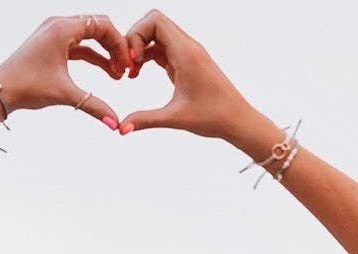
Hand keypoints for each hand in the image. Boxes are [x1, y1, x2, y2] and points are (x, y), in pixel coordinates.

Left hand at [0, 15, 130, 125]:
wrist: (0, 90)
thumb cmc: (27, 86)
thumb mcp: (65, 94)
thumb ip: (94, 106)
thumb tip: (115, 124)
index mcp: (63, 28)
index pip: (102, 24)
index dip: (119, 43)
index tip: (127, 65)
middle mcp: (58, 25)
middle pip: (97, 27)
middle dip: (114, 48)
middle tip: (124, 70)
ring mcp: (53, 33)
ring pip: (88, 37)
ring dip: (104, 54)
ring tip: (117, 75)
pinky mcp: (50, 45)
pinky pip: (78, 46)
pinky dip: (92, 56)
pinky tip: (104, 71)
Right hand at [118, 10, 254, 140]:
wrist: (236, 120)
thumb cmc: (213, 116)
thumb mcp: (175, 118)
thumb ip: (146, 120)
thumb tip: (122, 128)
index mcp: (186, 53)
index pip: (155, 21)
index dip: (136, 35)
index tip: (131, 62)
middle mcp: (187, 47)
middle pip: (153, 23)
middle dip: (134, 40)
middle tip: (126, 66)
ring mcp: (187, 53)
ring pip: (156, 35)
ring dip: (139, 49)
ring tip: (130, 73)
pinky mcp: (186, 62)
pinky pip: (162, 48)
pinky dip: (147, 57)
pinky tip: (138, 74)